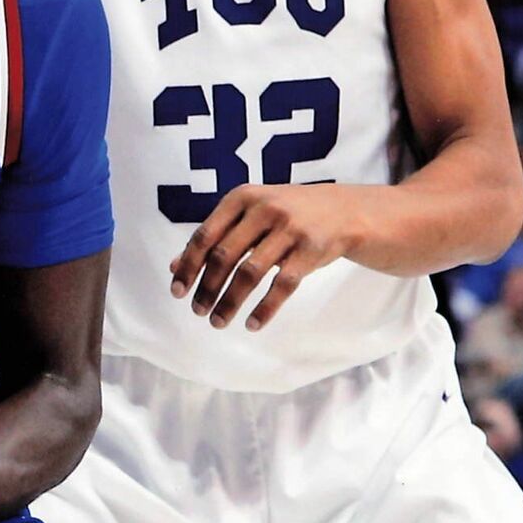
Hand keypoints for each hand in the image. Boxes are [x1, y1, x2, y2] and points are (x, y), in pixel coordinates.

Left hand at [169, 183, 365, 330]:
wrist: (346, 211)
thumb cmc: (287, 215)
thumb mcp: (250, 215)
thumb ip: (216, 235)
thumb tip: (175, 267)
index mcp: (242, 197)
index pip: (204, 235)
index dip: (188, 266)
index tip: (177, 292)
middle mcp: (265, 209)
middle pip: (224, 256)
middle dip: (207, 288)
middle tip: (198, 312)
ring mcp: (290, 228)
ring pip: (250, 273)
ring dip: (230, 302)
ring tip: (218, 321)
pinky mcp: (312, 249)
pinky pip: (282, 285)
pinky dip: (264, 308)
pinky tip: (251, 324)